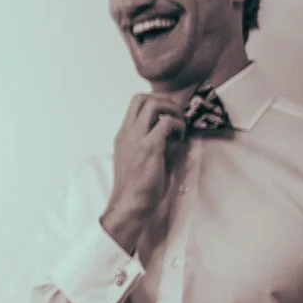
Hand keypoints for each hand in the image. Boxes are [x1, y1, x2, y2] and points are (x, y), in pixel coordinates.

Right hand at [100, 93, 187, 253]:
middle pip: (141, 98)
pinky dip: (177, 126)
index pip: (135, 103)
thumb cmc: (137, 187)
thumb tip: (173, 134)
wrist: (130, 205)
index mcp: (123, 135)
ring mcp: (136, 139)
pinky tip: (179, 140)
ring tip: (178, 127)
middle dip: (163, 101)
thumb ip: (153, 144)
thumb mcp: (141, 160)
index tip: (168, 116)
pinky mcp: (149, 148)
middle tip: (175, 117)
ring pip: (153, 104)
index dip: (156, 102)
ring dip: (171, 111)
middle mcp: (127, 133)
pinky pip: (166, 123)